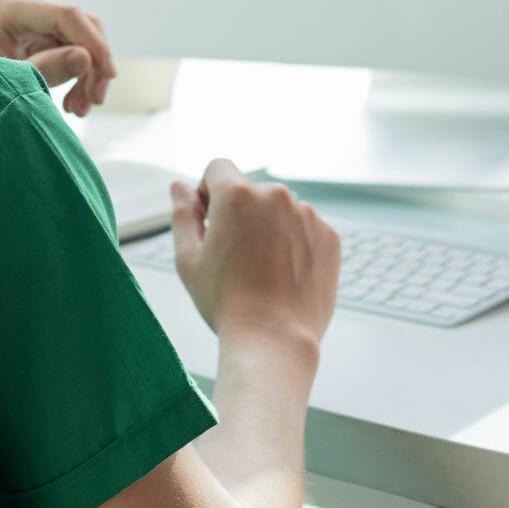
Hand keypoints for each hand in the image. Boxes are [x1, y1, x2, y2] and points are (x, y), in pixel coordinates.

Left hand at [0, 0, 115, 116]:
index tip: (108, 75)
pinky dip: (77, 80)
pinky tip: (72, 106)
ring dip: (87, 76)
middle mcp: (27, 10)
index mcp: (12, 9)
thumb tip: (87, 59)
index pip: (67, 15)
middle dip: (93, 63)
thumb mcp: (5, 81)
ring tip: (79, 111)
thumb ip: (45, 69)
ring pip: (81, 43)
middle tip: (94, 101)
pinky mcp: (38, 42)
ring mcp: (34, 25)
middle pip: (80, 27)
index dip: (93, 43)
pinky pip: (71, 56)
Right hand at [169, 159, 339, 352]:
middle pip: (251, 192)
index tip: (211, 222)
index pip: (218, 168)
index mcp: (237, 195)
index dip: (208, 192)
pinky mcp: (330, 237)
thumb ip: (183, 214)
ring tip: (263, 272)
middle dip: (241, 214)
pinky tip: (285, 277)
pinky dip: (296, 245)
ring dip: (270, 229)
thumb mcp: (189, 258)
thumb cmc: (225, 302)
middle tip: (235, 258)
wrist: (274, 339)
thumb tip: (178, 186)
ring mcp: (308, 215)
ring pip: (280, 211)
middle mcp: (276, 195)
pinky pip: (306, 229)